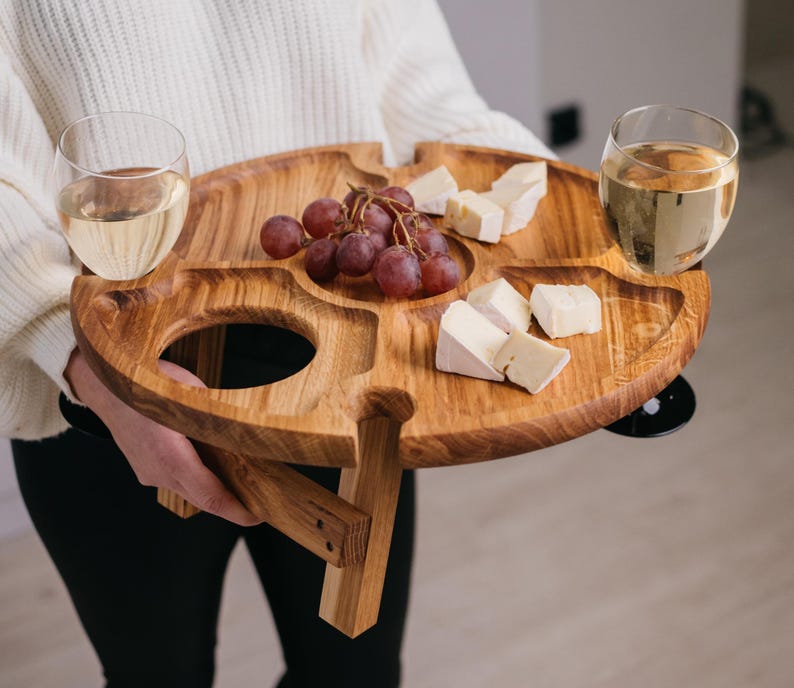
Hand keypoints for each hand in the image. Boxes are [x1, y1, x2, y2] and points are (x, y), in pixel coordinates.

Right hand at [64, 348, 260, 525]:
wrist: (103, 387)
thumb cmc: (147, 384)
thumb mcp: (191, 393)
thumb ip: (214, 420)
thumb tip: (240, 437)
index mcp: (171, 457)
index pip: (211, 496)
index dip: (237, 511)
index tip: (258, 516)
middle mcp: (158, 472)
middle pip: (203, 499)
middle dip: (232, 505)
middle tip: (261, 502)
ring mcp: (149, 474)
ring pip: (190, 491)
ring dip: (215, 491)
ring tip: (244, 483)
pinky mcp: (146, 470)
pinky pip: (177, 481)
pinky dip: (198, 479)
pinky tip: (214, 466)